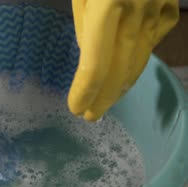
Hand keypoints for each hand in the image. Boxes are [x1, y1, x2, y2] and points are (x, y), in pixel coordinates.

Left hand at [68, 0, 178, 120]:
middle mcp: (137, 11)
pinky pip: (153, 42)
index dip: (86, 92)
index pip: (96, 64)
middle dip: (104, 98)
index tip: (75, 107)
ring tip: (106, 101)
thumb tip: (91, 58)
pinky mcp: (171, 8)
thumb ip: (85, 24)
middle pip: (120, 69)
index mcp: (108, 4)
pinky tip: (126, 72)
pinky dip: (138, 61)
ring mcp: (158, 10)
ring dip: (122, 86)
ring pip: (140, 59)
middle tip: (90, 116)